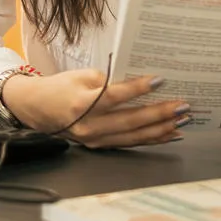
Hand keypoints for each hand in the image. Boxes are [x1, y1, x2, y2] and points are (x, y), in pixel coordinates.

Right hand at [2, 69, 191, 148]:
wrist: (38, 109)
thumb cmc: (61, 87)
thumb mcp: (82, 74)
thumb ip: (108, 79)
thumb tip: (138, 81)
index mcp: (82, 102)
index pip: (114, 96)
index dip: (137, 88)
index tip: (160, 80)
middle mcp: (89, 125)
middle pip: (129, 121)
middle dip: (159, 114)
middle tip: (182, 106)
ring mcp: (94, 139)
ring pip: (133, 136)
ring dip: (160, 129)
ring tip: (182, 121)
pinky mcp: (99, 146)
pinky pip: (129, 143)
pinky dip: (150, 138)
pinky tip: (169, 133)